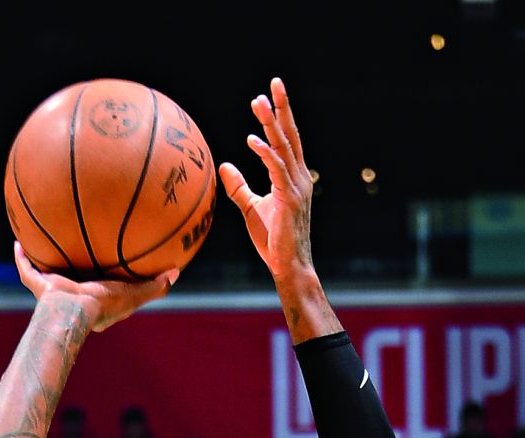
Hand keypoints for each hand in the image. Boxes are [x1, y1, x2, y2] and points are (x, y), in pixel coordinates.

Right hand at [12, 242, 176, 333]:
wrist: (74, 309)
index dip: (103, 278)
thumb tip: (175, 273)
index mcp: (94, 302)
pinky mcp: (38, 286)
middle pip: (72, 278)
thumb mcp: (135, 294)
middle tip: (75, 246)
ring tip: (42, 238)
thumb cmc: (104, 304)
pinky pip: (27, 269)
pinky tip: (18, 242)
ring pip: (46, 273)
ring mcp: (53, 293)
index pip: (98, 289)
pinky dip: (21, 258)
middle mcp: (72, 297)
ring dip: (43, 260)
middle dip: (72, 266)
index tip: (108, 264)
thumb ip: (155, 286)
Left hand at [219, 78, 315, 283]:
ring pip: (284, 147)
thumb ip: (239, 186)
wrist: (289, 267)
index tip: (269, 94)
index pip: (286, 140)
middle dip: (282, 108)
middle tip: (274, 83)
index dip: (279, 116)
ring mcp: (297, 187)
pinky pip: (277, 170)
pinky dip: (265, 153)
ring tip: (259, 103)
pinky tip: (251, 140)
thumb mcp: (251, 208)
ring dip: (271, 123)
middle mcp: (299, 177)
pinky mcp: (290, 199)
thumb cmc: (273, 241)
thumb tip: (224, 165)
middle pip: (290, 135)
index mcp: (292, 176)